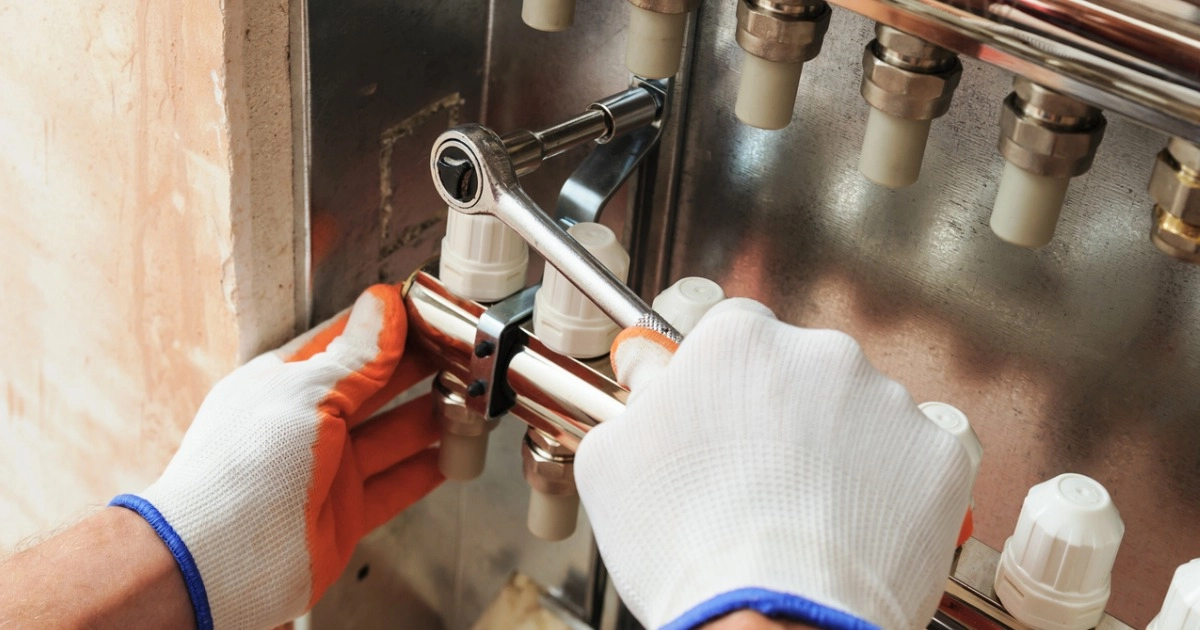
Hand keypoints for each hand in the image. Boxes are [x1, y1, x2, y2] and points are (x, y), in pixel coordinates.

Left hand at [111, 285, 441, 628]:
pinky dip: (426, 470)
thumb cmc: (240, 469)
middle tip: (459, 354)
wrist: (219, 559)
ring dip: (429, 418)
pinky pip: (395, 485)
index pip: (345, 342)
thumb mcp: (304, 392)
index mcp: (284, 382)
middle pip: (374, 387)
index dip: (386, 326)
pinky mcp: (344, 512)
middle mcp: (305, 423)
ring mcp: (326, 470)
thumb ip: (354, 356)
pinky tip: (451, 457)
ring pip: (391, 435)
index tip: (428, 312)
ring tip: (467, 400)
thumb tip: (383, 308)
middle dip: (417, 369)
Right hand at [576, 299, 971, 629]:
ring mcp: (888, 403)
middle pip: (802, 370)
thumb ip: (638, 397)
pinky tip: (852, 528)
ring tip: (807, 512)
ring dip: (840, 449)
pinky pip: (910, 461)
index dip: (725, 382)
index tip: (723, 414)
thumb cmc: (688, 548)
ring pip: (860, 414)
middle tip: (761, 477)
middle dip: (787, 412)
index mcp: (740, 341)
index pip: (735, 334)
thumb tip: (649, 371)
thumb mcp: (611, 461)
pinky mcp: (937, 456)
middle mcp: (822, 354)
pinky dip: (888, 490)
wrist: (772, 621)